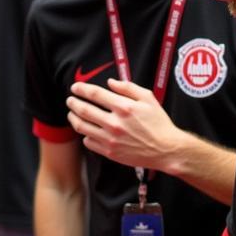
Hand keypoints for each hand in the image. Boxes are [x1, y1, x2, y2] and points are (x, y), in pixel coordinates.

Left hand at [67, 78, 182, 170]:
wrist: (166, 150)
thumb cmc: (159, 123)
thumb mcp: (148, 99)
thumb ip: (128, 88)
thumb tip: (110, 82)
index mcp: (124, 107)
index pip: (95, 94)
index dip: (82, 89)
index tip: (75, 87)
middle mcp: (115, 123)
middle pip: (84, 110)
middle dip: (73, 103)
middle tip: (70, 100)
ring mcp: (110, 139)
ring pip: (82, 127)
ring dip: (73, 118)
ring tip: (72, 114)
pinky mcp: (109, 152)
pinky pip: (89, 142)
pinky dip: (85, 135)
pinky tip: (87, 131)